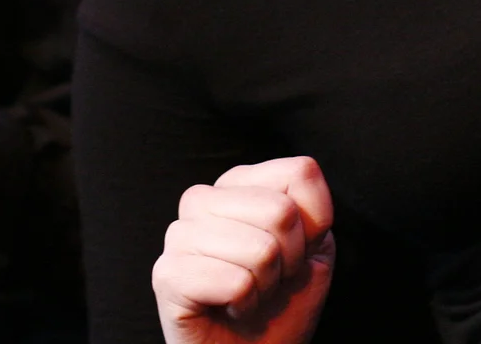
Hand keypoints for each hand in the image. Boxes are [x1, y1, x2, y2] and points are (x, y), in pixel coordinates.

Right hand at [152, 157, 336, 343]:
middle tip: (267, 280)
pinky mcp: (167, 275)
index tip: (291, 254)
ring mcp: (178, 235)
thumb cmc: (279, 304)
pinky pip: (235, 281)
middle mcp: (200, 200)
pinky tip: (228, 308)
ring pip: (260, 249)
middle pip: (281, 210)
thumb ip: (313, 207)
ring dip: (265, 286)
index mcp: (236, 184)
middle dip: (289, 260)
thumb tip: (301, 172)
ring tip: (246, 295)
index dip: (311, 226)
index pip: (298, 173)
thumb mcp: (313, 249)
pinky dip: (244, 304)